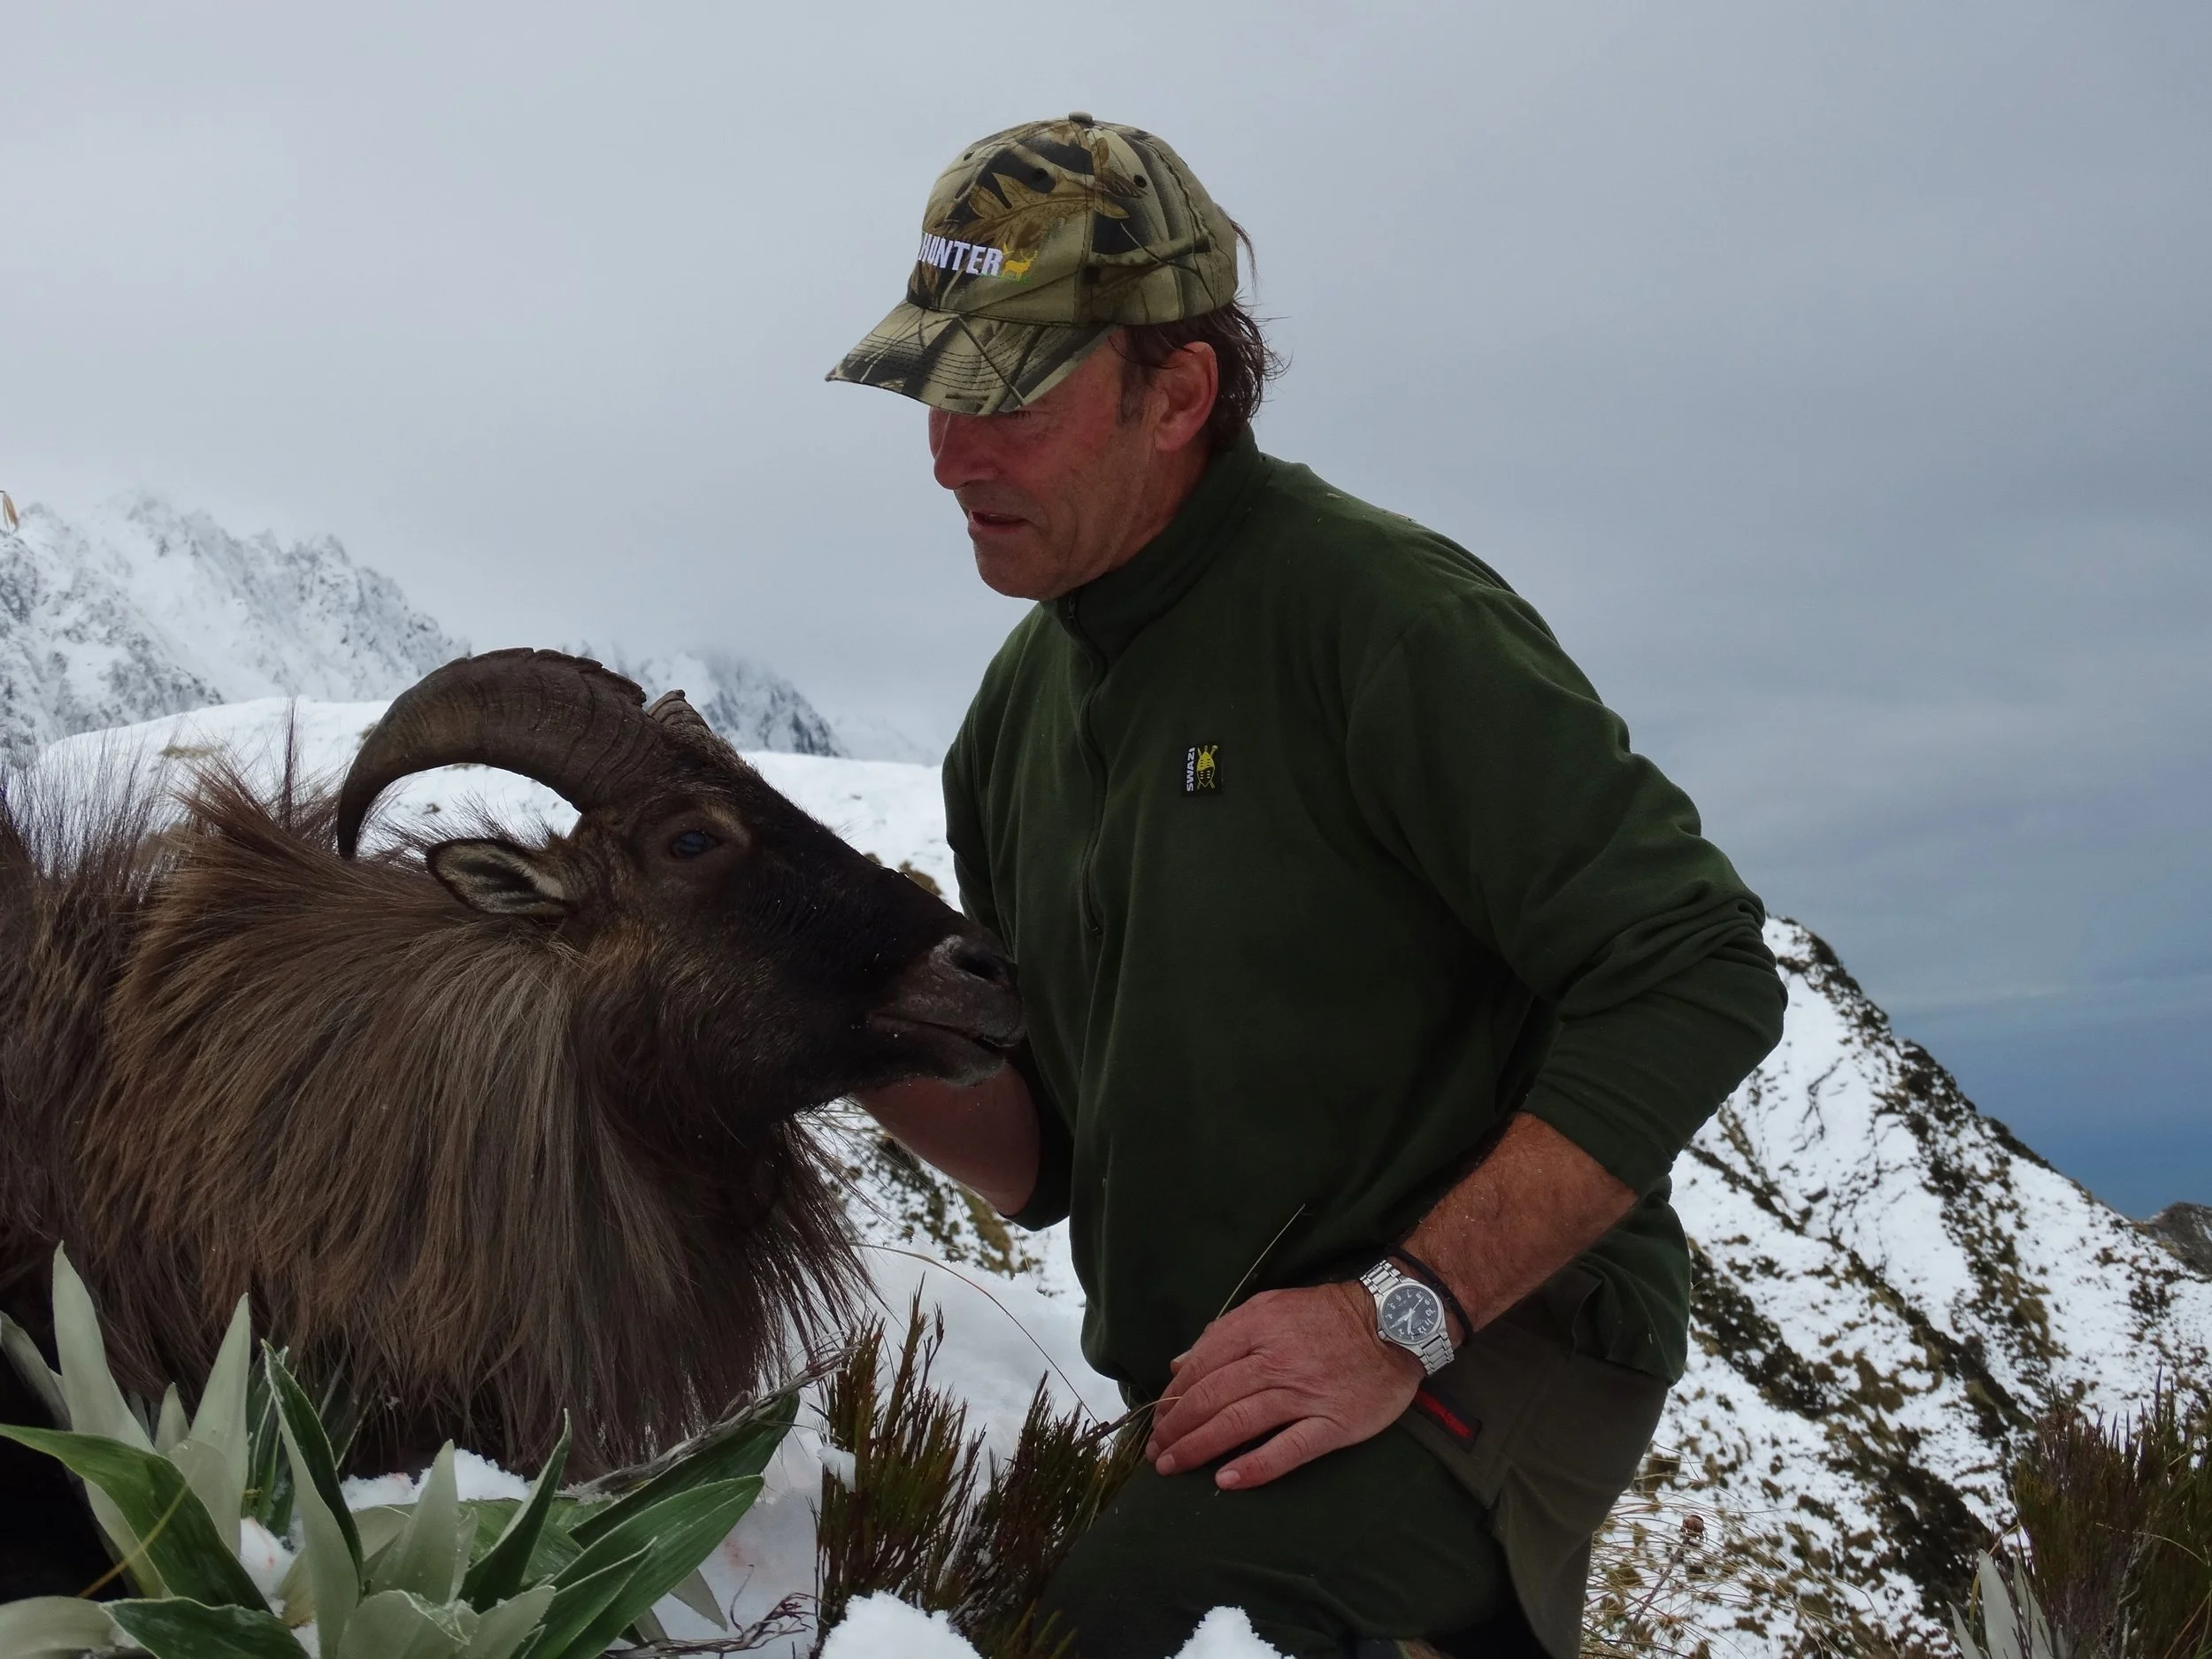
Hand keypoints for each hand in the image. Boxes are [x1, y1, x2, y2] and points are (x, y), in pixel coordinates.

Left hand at [1142, 1280, 1422, 1490]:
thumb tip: (1181, 1363)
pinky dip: (1255, 1467)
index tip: (1159, 1421)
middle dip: (1176, 1428)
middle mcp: (1276, 1360)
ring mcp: (1305, 1394)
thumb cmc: (1327, 1315)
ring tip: (1174, 1466)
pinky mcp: (1333, 1424)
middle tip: (1157, 1453)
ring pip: (1239, 1423)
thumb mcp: (1271, 1306)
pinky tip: (1227, 1480)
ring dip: (1199, 1447)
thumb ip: (1224, 1333)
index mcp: (1257, 1326)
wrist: (1395, 1322)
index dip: (1173, 1397)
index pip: (1202, 1366)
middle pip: (1212, 1398)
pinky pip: (1288, 1450)